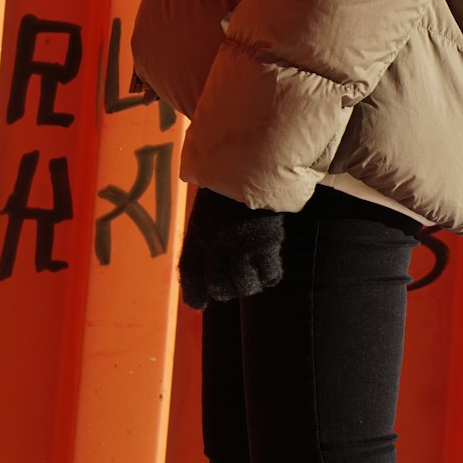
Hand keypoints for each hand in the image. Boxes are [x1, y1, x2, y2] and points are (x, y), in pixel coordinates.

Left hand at [178, 188, 284, 308]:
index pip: (190, 273)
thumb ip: (207, 229)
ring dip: (251, 286)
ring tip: (255, 278)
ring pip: (245, 285)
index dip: (193, 293)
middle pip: (218, 285)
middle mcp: (216, 242)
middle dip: (227, 291)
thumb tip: (210, 257)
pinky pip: (270, 273)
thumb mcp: (210, 202)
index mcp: (198, 230)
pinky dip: (271, 276)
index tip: (200, 304)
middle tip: (235, 285)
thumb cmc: (231, 179)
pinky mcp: (266, 240)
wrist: (254, 158)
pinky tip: (272, 269)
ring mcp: (241, 243)